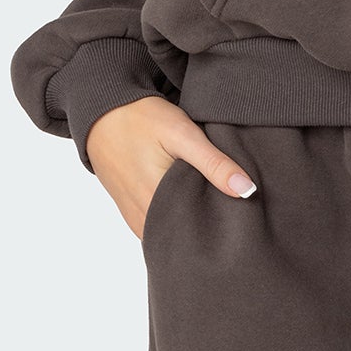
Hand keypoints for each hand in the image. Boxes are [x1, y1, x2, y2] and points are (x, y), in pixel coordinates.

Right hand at [85, 96, 257, 239]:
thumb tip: (247, 190)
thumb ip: (214, 163)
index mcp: (158, 204)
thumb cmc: (143, 119)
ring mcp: (135, 219)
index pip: (199, 232)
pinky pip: (158, 228)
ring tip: (212, 207)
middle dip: (209, 228)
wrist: (102, 113)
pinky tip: (189, 204)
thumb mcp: (183, 134)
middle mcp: (144, 219)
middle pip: (185, 237)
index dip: (223, 226)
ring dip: (190, 225)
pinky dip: (175, 220)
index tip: (242, 218)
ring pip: (171, 235)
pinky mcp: (131, 213)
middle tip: (232, 213)